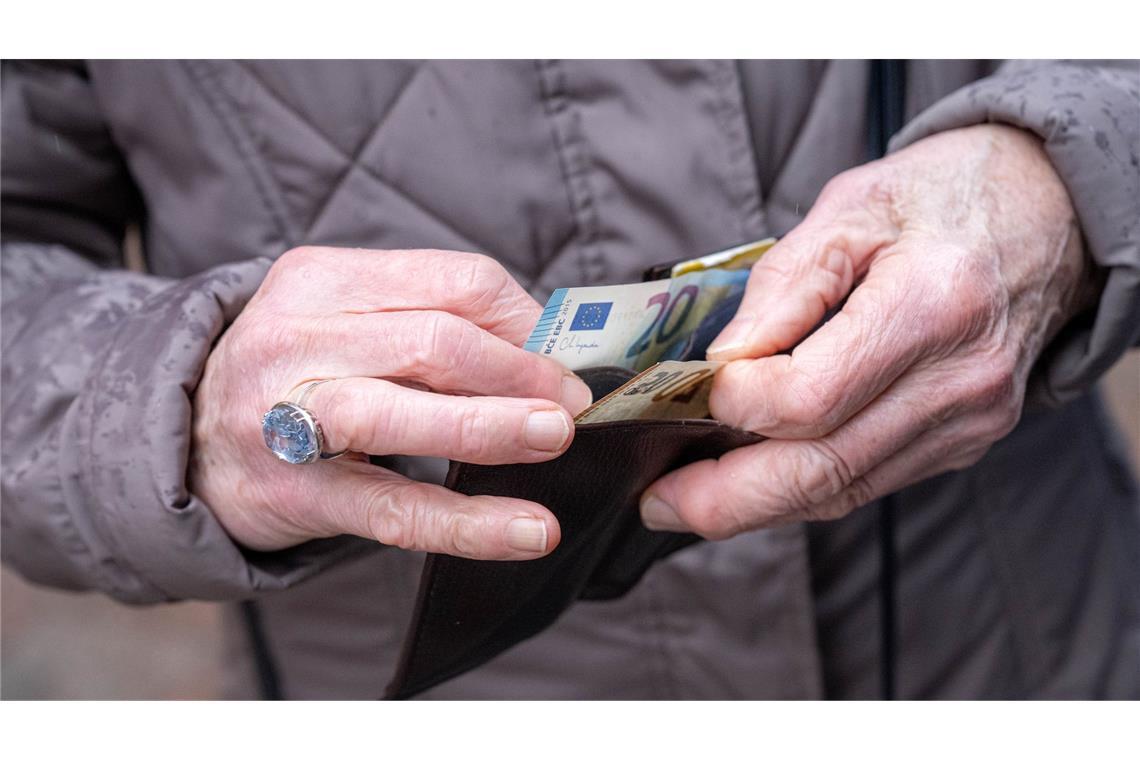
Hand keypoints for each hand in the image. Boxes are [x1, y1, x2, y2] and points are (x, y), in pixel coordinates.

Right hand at [190, 247, 592, 558]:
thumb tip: (546, 351)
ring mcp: (286, 416)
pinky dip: (468, 523)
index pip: (453, 282)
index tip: (562, 358)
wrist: (182, 441)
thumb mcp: (344, 320)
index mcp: (321, 279)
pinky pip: (392, 508)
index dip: (525, 322)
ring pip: (401, 412)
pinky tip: (526, 531)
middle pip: (433, 341)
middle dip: (519, 372)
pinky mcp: (295, 492)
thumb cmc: (295, 374)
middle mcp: (294, 338)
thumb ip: (430, 320)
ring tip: (555, 439)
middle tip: (573, 405)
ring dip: (493, 425)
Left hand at [641, 125, 1092, 536]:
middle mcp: (959, 381)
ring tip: (685, 499)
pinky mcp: (963, 442)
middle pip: (822, 471)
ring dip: (755, 505)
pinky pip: (867, 482)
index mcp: (932, 305)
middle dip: (725, 499)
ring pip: (841, 491)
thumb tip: (722, 363)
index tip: (692, 388)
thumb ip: (782, 287)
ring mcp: (968, 422)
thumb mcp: (850, 208)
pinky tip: (752, 480)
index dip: (737, 405)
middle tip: (656, 500)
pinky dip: (801, 488)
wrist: (1048, 214)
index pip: (810, 399)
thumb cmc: (940, 197)